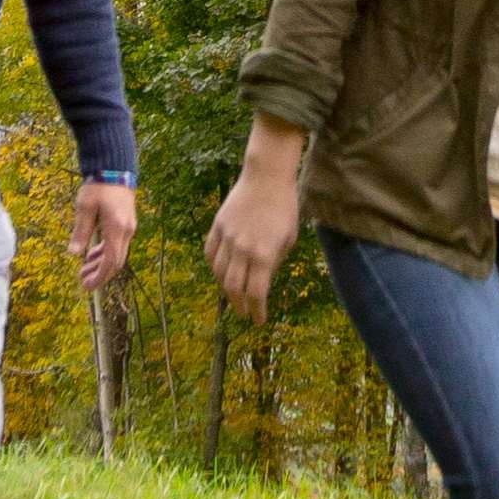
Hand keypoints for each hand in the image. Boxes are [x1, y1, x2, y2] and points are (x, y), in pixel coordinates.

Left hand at [72, 180, 136, 295]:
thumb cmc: (98, 186)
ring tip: (84, 270)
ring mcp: (128, 227)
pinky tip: (92, 255)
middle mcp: (126, 231)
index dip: (100, 277)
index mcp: (116, 229)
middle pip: (116, 262)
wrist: (115, 168)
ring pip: (117, 254)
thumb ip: (80, 232)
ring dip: (101, 264)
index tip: (87, 286)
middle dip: (100, 274)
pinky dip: (105, 252)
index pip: (110, 261)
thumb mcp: (85, 208)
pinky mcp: (126, 222)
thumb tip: (73, 253)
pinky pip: (117, 244)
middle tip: (83, 281)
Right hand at [205, 121, 305, 322]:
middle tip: (244, 312)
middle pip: (233, 288)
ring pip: (218, 273)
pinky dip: (213, 266)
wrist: (266, 177)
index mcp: (264, 255)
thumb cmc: (284, 208)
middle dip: (239, 305)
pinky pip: (210, 253)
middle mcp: (243, 249)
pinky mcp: (218, 226)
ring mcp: (227, 237)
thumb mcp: (288, 239)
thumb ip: (274, 262)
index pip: (256, 294)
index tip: (258, 320)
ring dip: (225, 288)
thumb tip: (262, 279)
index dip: (256, 311)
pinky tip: (220, 271)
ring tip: (232, 294)